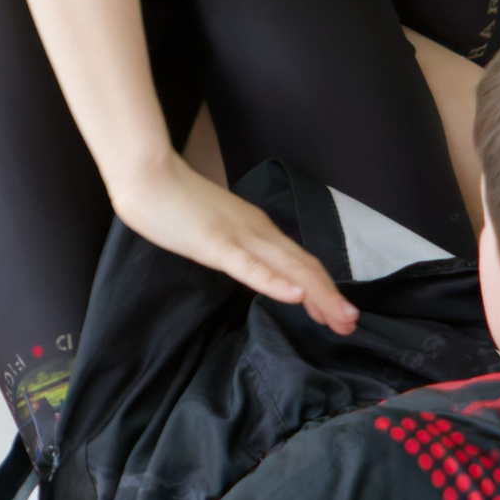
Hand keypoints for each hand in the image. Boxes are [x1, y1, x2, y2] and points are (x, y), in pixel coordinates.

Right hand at [111, 155, 358, 333]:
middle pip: (304, 267)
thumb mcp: (214, 229)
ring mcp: (240, 237)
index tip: (339, 314)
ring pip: (289, 268)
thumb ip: (235, 245)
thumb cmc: (174, 202)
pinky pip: (251, 267)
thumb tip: (248, 264)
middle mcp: (259, 231)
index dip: (323, 288)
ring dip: (319, 294)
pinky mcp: (218, 244)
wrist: (148, 174)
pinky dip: (277, 282)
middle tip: (351, 325)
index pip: (299, 261)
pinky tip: (295, 296)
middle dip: (331, 297)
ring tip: (340, 318)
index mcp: (257, 228)